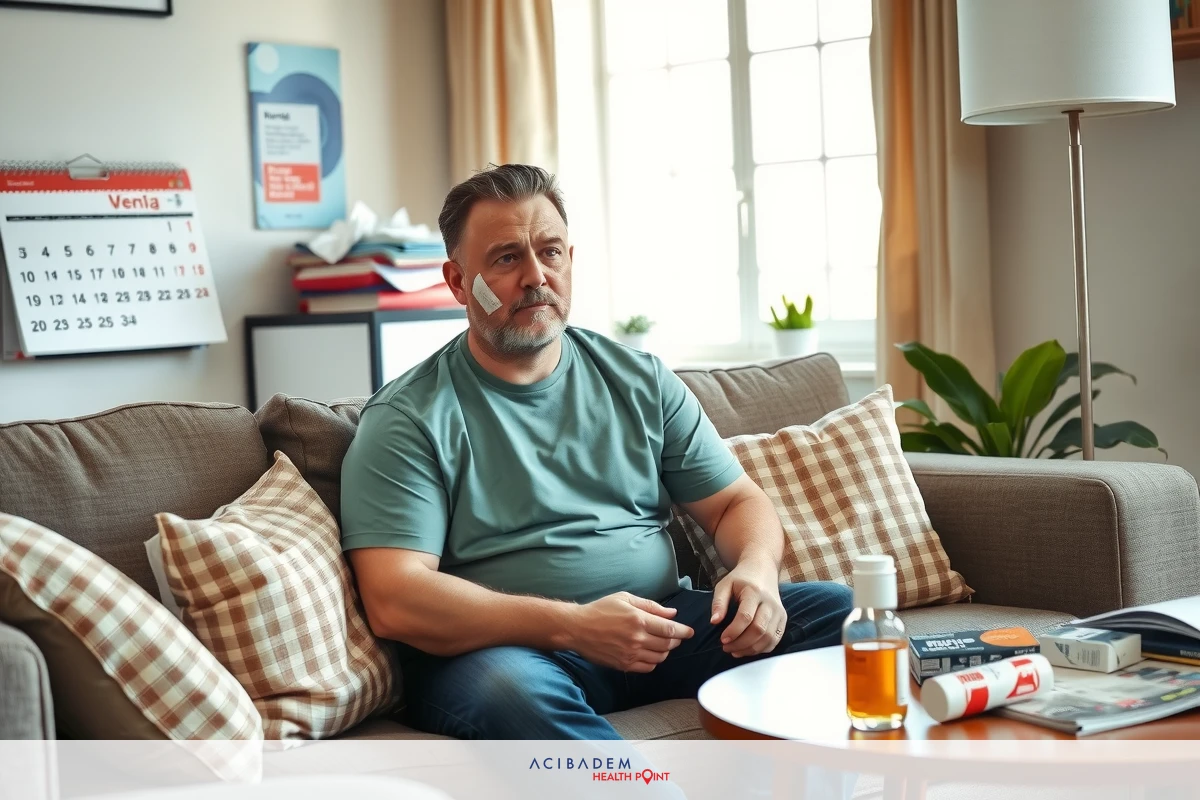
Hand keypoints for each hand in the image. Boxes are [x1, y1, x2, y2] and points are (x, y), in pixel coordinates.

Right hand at [566, 592, 693, 672]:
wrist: (577, 628)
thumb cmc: (600, 609)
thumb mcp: (625, 598)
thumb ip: (651, 606)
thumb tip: (672, 613)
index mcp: (639, 620)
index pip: (670, 630)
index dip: (684, 631)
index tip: (690, 632)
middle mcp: (637, 639)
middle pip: (668, 644)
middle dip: (676, 640)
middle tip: (676, 636)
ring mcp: (630, 654)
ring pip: (660, 657)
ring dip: (665, 651)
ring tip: (662, 643)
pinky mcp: (624, 665)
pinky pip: (648, 667)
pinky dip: (654, 662)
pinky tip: (650, 653)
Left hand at [710, 557, 785, 657]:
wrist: (763, 569)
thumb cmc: (740, 579)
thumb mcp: (724, 585)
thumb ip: (718, 603)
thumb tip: (714, 622)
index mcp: (754, 592)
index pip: (746, 616)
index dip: (734, 631)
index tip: (722, 640)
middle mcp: (770, 602)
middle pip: (759, 630)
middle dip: (741, 643)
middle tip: (726, 648)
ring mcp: (779, 611)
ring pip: (769, 637)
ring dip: (751, 649)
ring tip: (735, 651)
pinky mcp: (783, 618)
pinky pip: (775, 639)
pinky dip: (762, 649)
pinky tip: (748, 649)